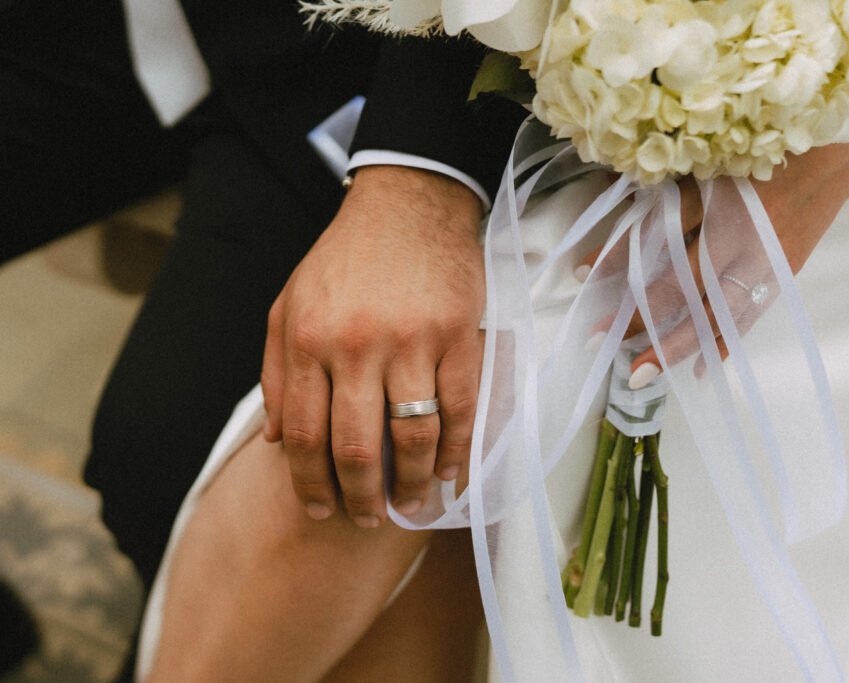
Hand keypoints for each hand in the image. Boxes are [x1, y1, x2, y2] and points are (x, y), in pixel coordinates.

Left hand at [261, 166, 484, 525]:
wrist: (408, 204)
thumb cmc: (345, 257)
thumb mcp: (288, 303)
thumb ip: (275, 371)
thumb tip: (276, 441)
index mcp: (307, 339)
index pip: (303, 434)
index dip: (310, 483)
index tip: (319, 508)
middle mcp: (356, 345)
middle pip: (355, 446)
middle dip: (359, 497)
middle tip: (367, 519)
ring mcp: (412, 341)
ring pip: (411, 436)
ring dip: (411, 484)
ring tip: (410, 505)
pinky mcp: (458, 336)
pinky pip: (460, 409)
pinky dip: (457, 451)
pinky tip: (450, 474)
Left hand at [578, 142, 848, 384]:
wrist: (837, 159)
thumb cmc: (766, 152)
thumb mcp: (713, 163)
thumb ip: (672, 193)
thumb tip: (620, 212)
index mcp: (719, 206)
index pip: (657, 237)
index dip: (618, 257)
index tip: (581, 273)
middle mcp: (739, 243)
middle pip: (682, 288)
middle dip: (639, 316)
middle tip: (600, 340)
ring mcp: (762, 267)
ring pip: (713, 316)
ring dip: (676, 346)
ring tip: (642, 374)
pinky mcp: (780, 280)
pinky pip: (746, 320)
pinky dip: (723, 345)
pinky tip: (700, 371)